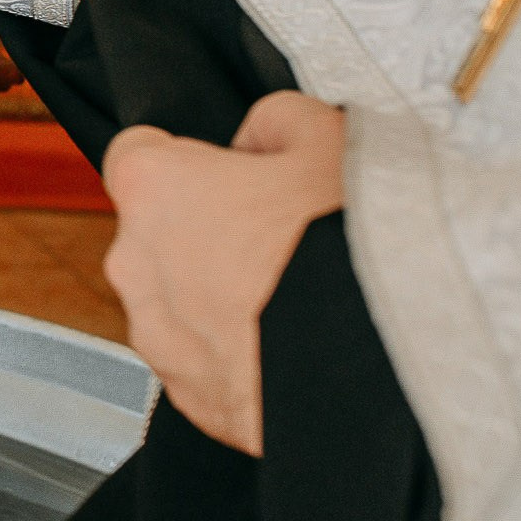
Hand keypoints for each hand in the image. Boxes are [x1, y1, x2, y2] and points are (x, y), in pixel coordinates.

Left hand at [101, 91, 345, 456]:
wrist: (385, 357)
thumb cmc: (348, 243)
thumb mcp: (328, 136)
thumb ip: (274, 123)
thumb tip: (259, 142)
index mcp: (152, 187)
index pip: (137, 154)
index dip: (188, 161)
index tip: (227, 173)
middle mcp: (135, 263)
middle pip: (160, 235)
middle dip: (208, 234)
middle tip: (282, 241)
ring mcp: (157, 337)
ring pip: (181, 305)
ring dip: (222, 300)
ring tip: (298, 300)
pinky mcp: (191, 397)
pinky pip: (207, 366)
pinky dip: (241, 359)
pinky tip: (297, 347)